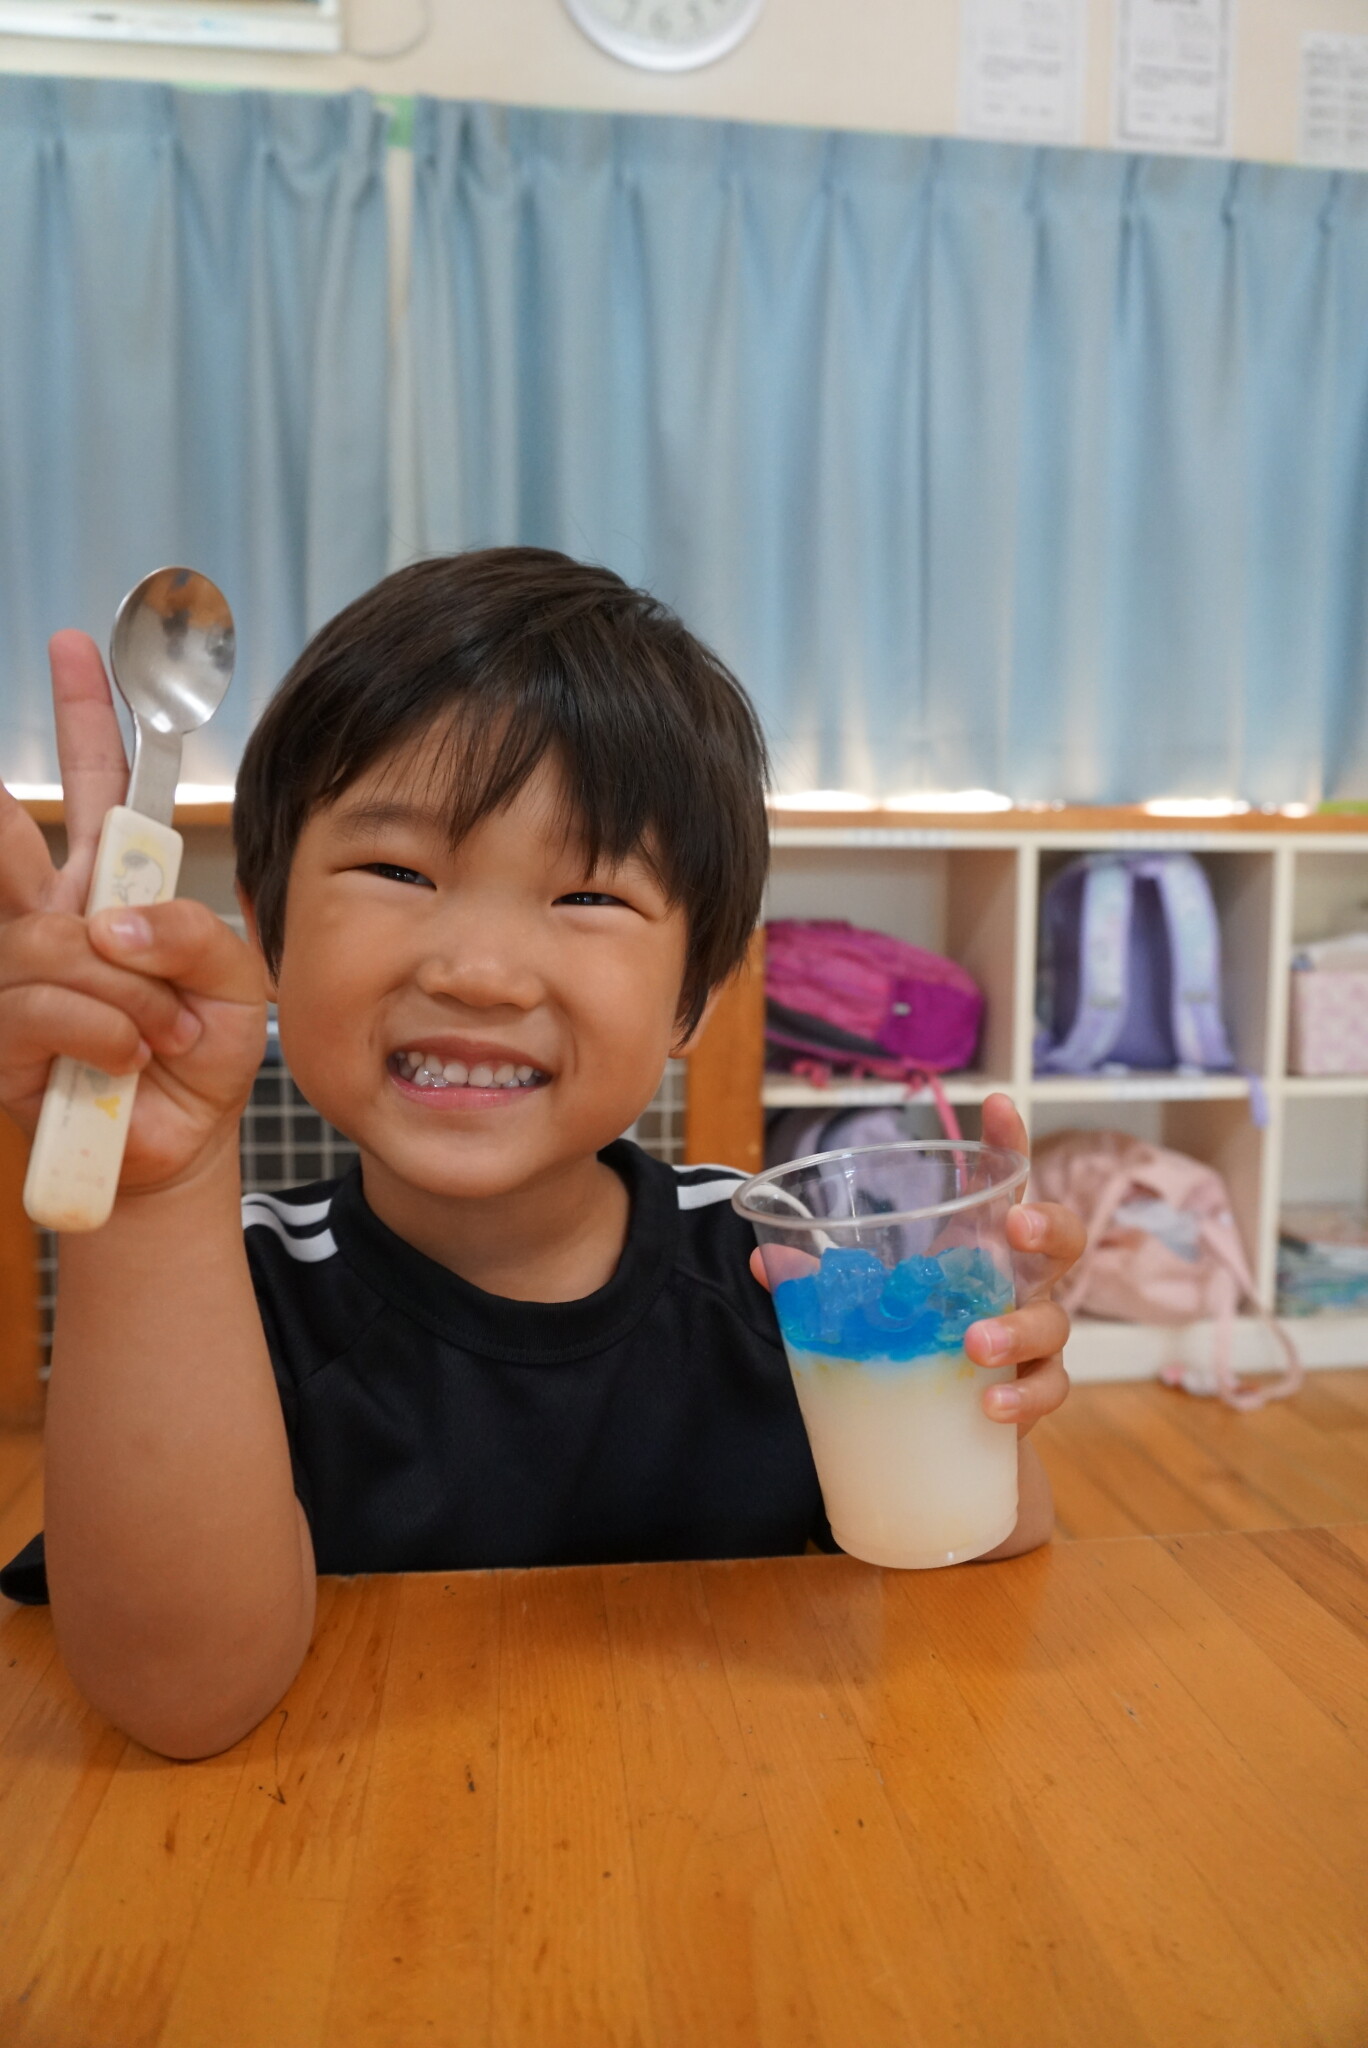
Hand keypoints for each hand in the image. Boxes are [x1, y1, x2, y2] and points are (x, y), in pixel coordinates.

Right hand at [0, 632, 267, 1192]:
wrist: (181, 1148)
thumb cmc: (201, 1059)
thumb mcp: (234, 985)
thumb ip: (191, 934)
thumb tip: (111, 922)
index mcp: (113, 891)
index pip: (99, 791)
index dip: (90, 719)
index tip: (80, 647)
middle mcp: (54, 921)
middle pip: (12, 834)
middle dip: (9, 788)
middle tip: (13, 734)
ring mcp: (18, 975)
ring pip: (55, 939)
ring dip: (128, 990)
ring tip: (160, 1034)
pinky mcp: (1, 1036)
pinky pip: (49, 1004)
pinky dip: (108, 1032)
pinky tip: (126, 1061)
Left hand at [747, 1091, 1082, 1434]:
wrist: (943, 1416)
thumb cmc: (917, 1336)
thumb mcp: (873, 1300)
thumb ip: (824, 1279)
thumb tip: (762, 1259)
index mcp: (980, 1245)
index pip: (1005, 1182)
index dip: (1010, 1140)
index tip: (999, 1103)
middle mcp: (1020, 1283)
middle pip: (1064, 1238)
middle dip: (1047, 1225)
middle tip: (1013, 1226)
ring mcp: (1036, 1334)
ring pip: (1054, 1319)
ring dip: (1017, 1328)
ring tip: (975, 1343)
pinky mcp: (1034, 1387)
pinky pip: (1049, 1388)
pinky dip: (1022, 1397)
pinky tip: (990, 1404)